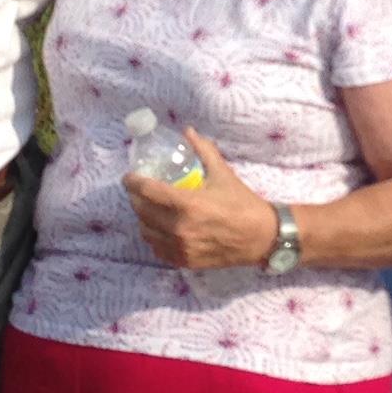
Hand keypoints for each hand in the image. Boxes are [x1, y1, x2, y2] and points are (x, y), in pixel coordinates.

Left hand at [124, 132, 282, 271]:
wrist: (262, 237)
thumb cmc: (242, 203)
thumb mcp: (223, 173)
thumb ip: (203, 150)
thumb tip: (188, 131)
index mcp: (188, 204)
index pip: (147, 191)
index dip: (133, 182)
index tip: (129, 177)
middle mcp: (180, 228)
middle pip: (142, 211)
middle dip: (136, 198)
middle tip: (140, 190)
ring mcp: (181, 247)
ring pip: (146, 232)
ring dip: (143, 218)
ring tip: (149, 208)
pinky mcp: (185, 261)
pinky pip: (158, 249)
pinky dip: (154, 237)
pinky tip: (160, 228)